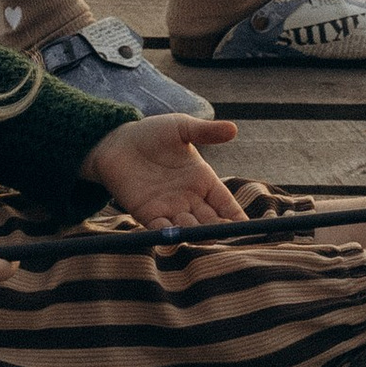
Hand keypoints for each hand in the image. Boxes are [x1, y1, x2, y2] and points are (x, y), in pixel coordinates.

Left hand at [85, 110, 247, 231]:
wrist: (118, 142)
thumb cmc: (152, 133)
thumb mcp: (181, 127)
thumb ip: (206, 131)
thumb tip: (234, 129)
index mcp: (203, 179)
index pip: (225, 203)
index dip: (236, 215)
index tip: (247, 227)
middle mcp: (189, 198)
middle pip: (210, 221)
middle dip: (219, 231)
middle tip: (228, 239)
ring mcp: (169, 208)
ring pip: (188, 228)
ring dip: (196, 235)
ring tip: (205, 239)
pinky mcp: (147, 214)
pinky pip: (160, 229)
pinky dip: (168, 234)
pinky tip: (174, 237)